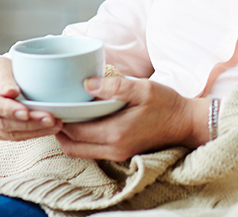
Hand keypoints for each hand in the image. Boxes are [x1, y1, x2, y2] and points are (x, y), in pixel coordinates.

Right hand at [0, 55, 62, 140]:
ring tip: (54, 124)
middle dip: (26, 123)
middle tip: (50, 119)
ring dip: (32, 130)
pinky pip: (10, 137)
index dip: (6, 109)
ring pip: (6, 132)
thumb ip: (4, 77)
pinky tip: (47, 128)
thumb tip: (10, 93)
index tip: (26, 112)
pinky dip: (30, 134)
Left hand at [56, 77, 209, 160]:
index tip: (51, 104)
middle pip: (72, 146)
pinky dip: (81, 139)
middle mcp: (113, 148)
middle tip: (53, 110)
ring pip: (80, 151)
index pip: (74, 131)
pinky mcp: (121, 153)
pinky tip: (83, 121)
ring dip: (68, 135)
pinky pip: (92, 150)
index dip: (59, 119)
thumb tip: (86, 83)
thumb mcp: (142, 88)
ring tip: (65, 114)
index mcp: (116, 132)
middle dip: (58, 130)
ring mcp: (117, 154)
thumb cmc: (166, 104)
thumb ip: (114, 86)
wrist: (186, 123)